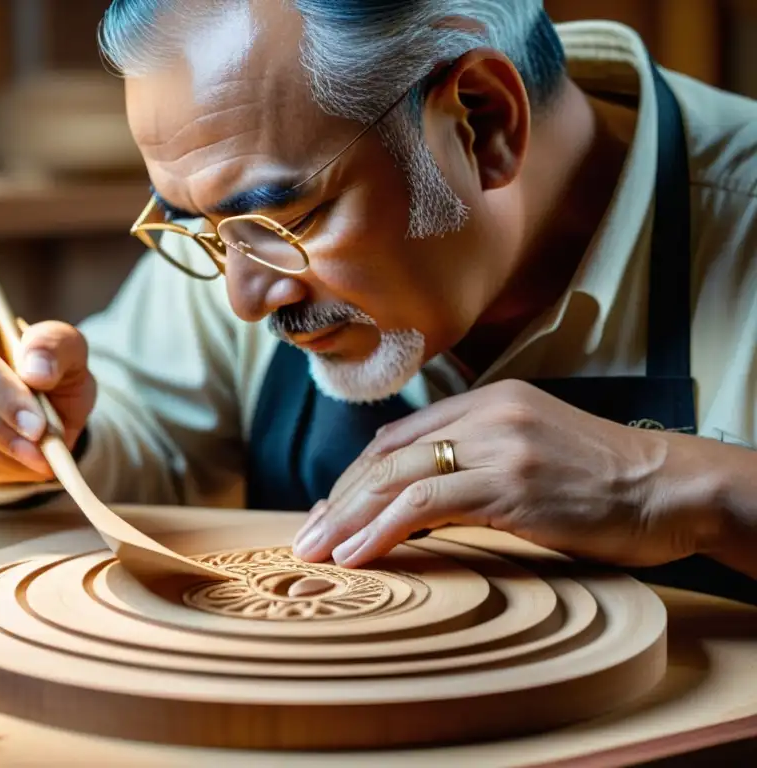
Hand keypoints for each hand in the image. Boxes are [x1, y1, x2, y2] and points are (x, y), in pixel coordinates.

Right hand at [0, 303, 95, 485]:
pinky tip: (16, 466)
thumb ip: (56, 347)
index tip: (37, 426)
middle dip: (4, 431)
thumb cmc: (51, 372)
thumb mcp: (69, 352)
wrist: (41, 411)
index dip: (3, 394)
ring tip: (38, 462)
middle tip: (43, 454)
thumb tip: (35, 369)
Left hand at [292, 380, 703, 568]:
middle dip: (338, 500)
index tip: (329, 512)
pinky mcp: (512, 483)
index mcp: (490, 400)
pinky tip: (358, 555)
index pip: (399, 439)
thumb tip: (412, 499)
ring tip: (317, 553)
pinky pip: (426, 506)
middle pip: (387, 456)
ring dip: (347, 519)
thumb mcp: (533, 452)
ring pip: (397, 478)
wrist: (673, 488)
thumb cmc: (605, 481)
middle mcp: (488, 413)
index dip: (355, 478)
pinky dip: (382, 531)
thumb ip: (477, 459)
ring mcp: (499, 445)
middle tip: (306, 537)